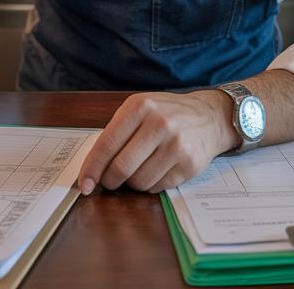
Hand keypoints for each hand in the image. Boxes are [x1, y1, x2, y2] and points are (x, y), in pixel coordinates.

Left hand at [77, 90, 238, 194]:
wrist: (210, 116)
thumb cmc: (168, 115)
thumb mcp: (141, 110)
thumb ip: (117, 133)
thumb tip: (93, 168)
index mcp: (140, 106)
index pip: (106, 144)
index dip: (91, 168)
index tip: (84, 184)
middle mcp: (159, 123)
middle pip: (121, 167)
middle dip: (110, 181)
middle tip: (110, 182)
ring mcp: (176, 144)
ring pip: (139, 181)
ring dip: (133, 183)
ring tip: (141, 169)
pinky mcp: (189, 163)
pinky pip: (158, 187)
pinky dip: (152, 184)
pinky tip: (159, 169)